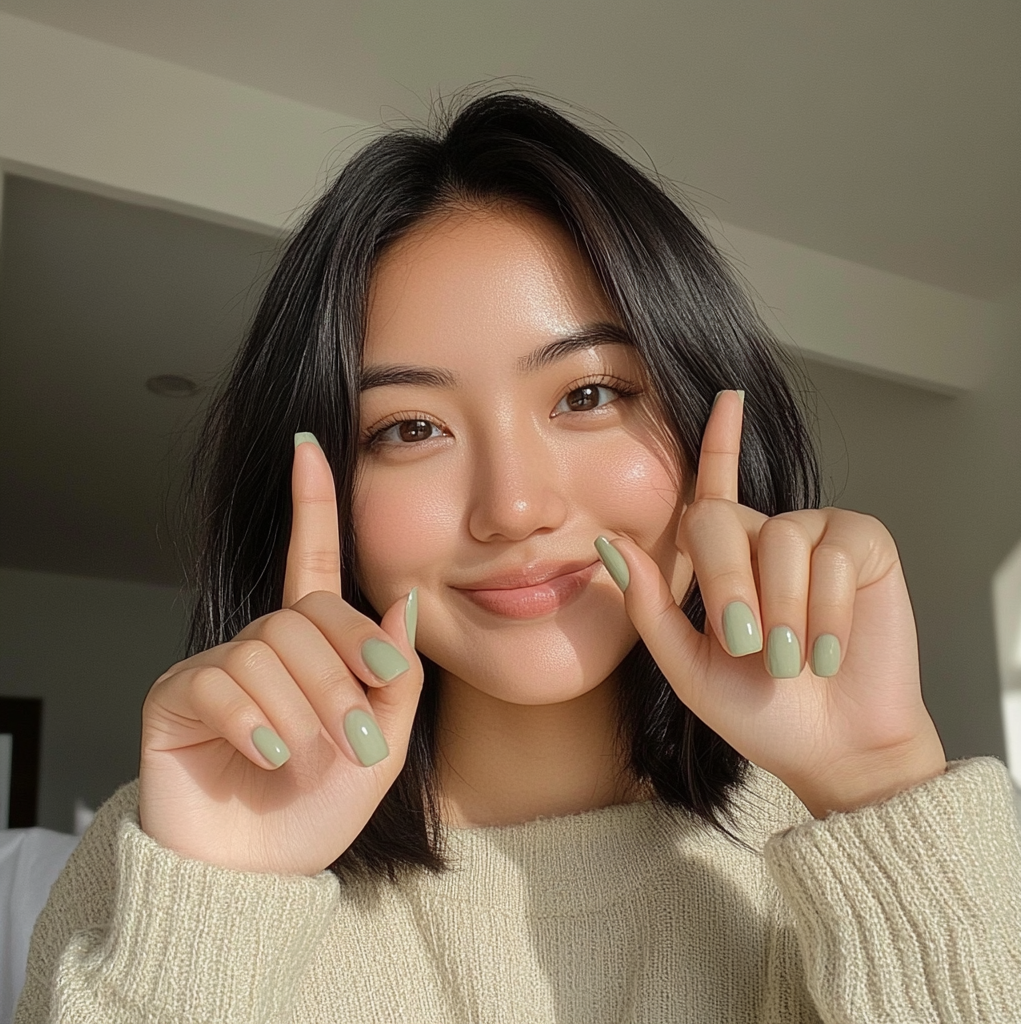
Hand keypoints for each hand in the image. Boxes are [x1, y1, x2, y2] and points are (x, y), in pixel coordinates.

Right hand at [139, 435, 423, 874]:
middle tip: (359, 740)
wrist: (258, 875)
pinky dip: (256, 723)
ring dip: (305, 709)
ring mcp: (216, 666)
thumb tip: (403, 602)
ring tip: (311, 759)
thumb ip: (394, 676)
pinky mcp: (177, 696)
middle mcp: (261, 643)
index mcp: (311, 647)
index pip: (311, 563)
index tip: (308, 449)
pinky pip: (223, 683)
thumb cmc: (319, 809)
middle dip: (343, 677)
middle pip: (307, 617)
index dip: (311, 506)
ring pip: (270, 651)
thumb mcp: (382, 745)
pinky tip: (269, 757)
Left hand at [598, 391, 946, 818]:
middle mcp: (768, 536)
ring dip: (783, 612)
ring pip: (780, 540)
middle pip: (721, 521)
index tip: (726, 397)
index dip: (717, 441)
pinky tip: (830, 649)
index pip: (712, 490)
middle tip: (748, 646)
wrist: (832, 749)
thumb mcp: (688, 665)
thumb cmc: (761, 711)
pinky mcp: (866, 547)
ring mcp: (817, 537)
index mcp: (725, 558)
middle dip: (728, 588)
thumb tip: (610, 544)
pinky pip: (834, 556)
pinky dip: (828, 611)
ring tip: (794, 659)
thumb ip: (649, 606)